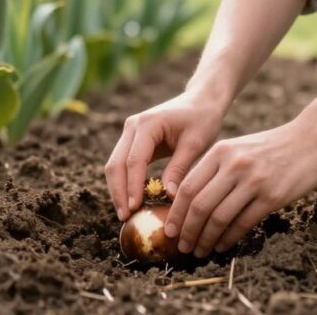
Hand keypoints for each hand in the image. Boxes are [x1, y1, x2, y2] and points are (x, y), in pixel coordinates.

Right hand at [104, 92, 225, 220]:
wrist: (201, 100)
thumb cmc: (202, 119)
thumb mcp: (195, 144)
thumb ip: (179, 168)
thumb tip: (168, 196)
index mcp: (147, 124)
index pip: (134, 160)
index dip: (132, 186)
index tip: (134, 208)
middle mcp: (132, 126)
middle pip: (116, 163)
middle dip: (118, 192)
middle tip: (125, 217)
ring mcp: (130, 132)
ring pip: (114, 164)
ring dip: (117, 189)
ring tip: (126, 214)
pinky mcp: (132, 140)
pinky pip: (122, 164)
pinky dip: (123, 182)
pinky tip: (131, 201)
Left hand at [164, 119, 316, 257]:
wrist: (311, 140)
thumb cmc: (270, 148)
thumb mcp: (237, 149)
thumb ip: (215, 169)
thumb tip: (189, 201)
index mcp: (220, 152)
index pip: (187, 187)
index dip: (175, 212)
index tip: (170, 230)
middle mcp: (233, 165)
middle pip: (199, 205)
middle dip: (187, 230)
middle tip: (182, 246)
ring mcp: (253, 181)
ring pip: (219, 218)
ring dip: (206, 239)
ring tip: (200, 250)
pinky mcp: (272, 196)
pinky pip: (243, 223)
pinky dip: (228, 238)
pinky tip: (222, 245)